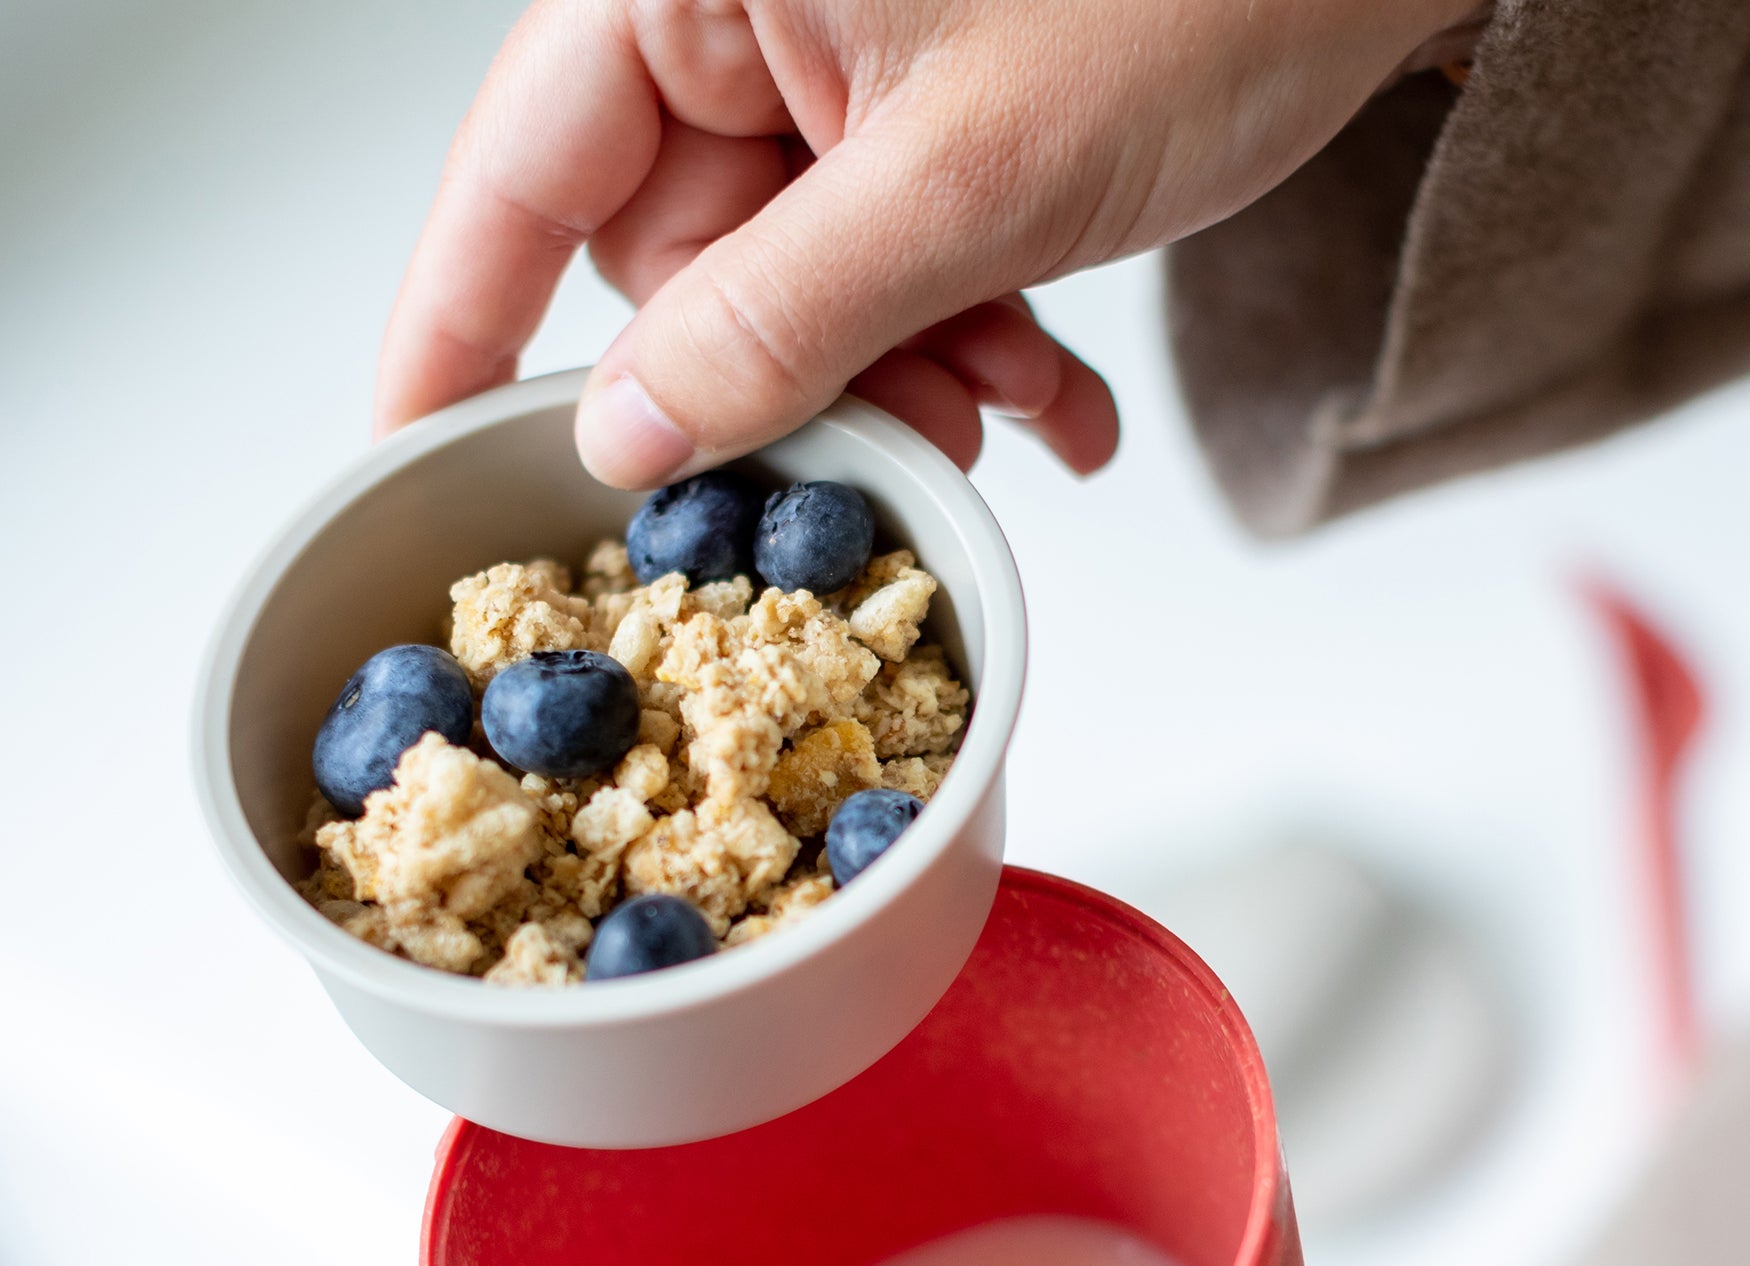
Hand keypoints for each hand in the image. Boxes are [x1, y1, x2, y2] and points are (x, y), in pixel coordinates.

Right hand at [376, 0, 1472, 485]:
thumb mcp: (967, 184)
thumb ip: (779, 318)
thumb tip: (630, 428)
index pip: (520, 162)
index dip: (464, 323)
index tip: (419, 452)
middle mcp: (746, 14)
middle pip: (674, 258)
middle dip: (784, 388)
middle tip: (882, 456)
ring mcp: (840, 74)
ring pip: (794, 293)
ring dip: (897, 385)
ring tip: (1008, 407)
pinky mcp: (923, 126)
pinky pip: (886, 275)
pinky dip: (962, 348)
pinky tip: (1050, 393)